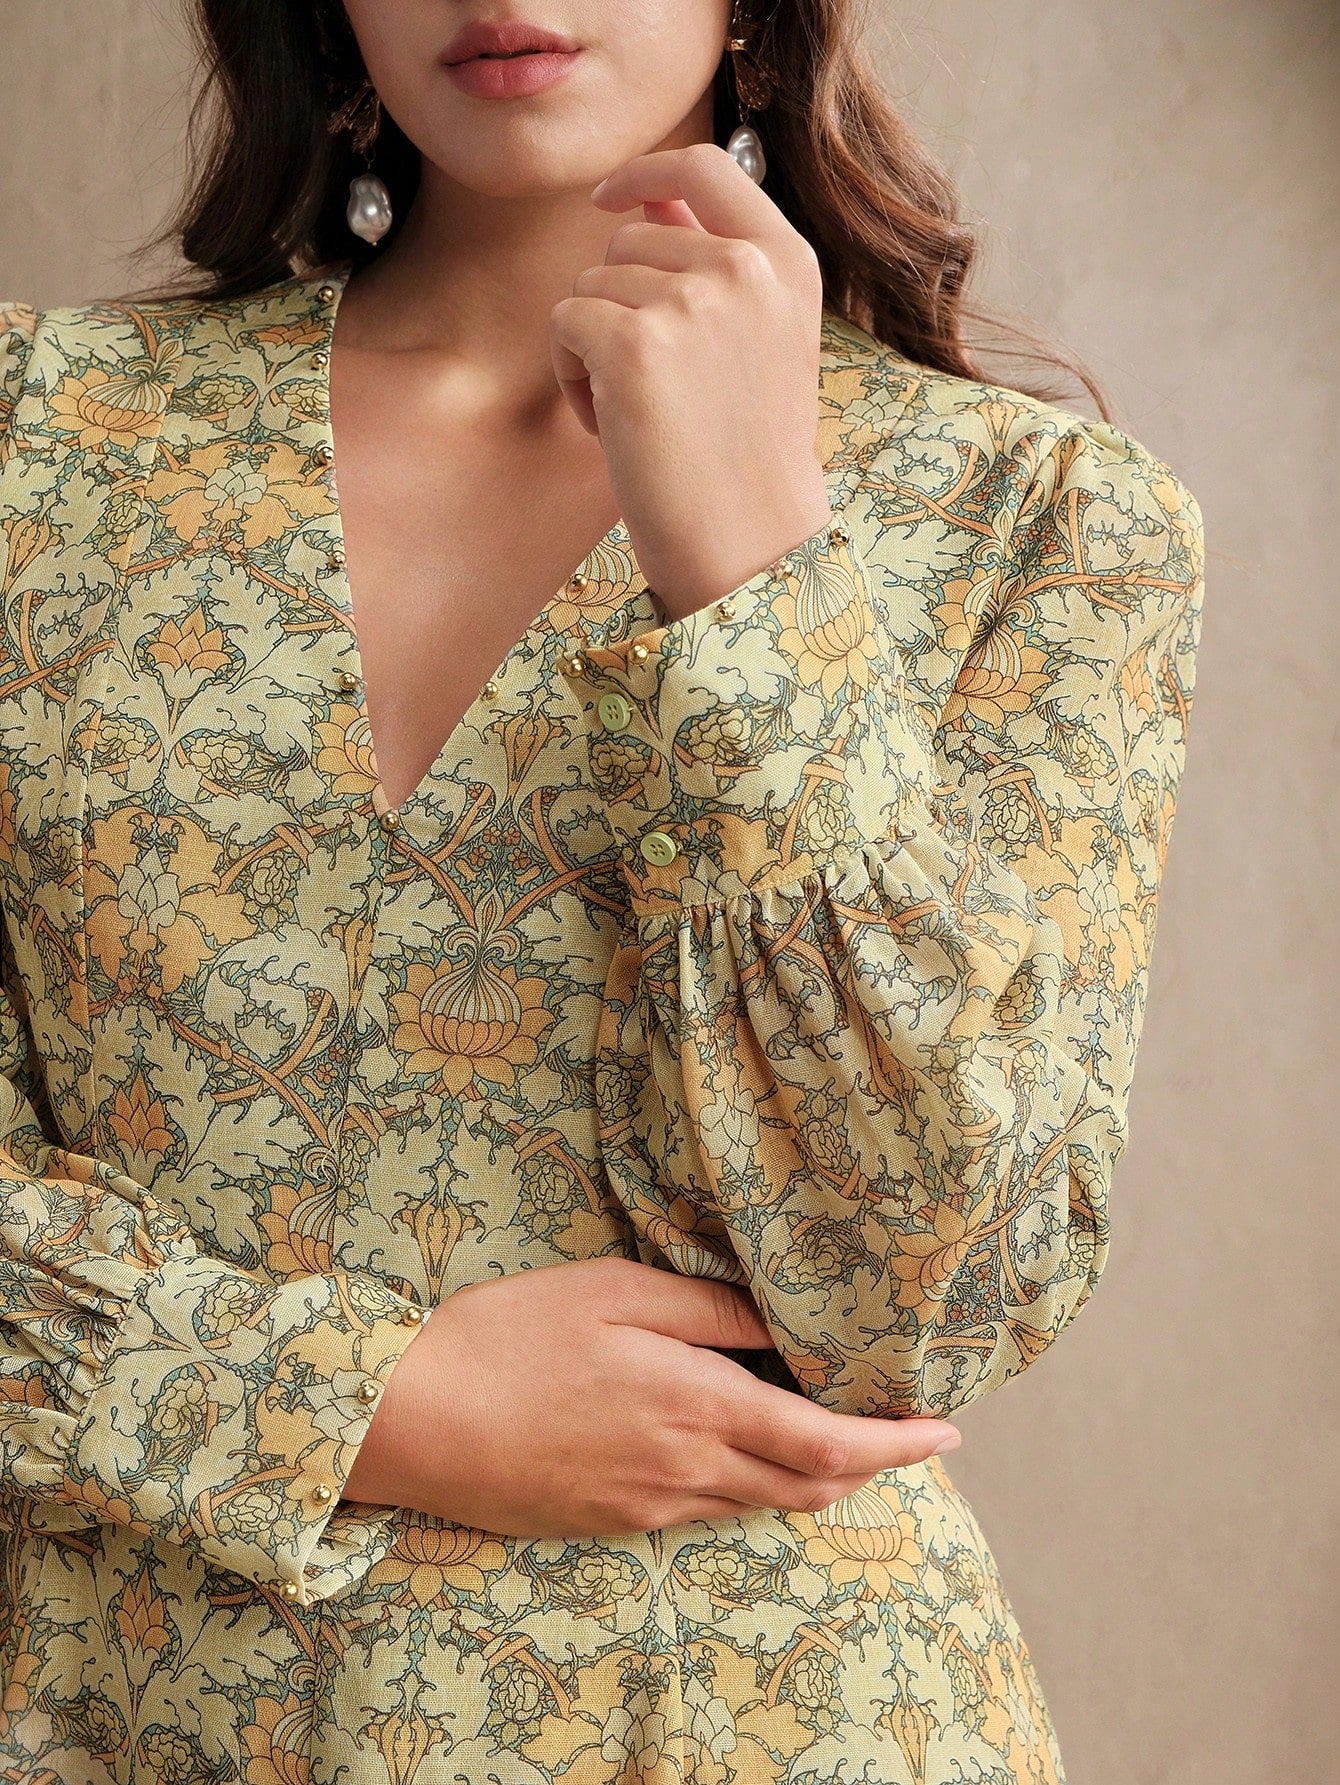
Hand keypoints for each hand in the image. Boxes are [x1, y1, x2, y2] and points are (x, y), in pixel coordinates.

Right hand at [341, 1257, 961, 1536]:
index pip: (827, 1443)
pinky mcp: (610, 1522)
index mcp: (696, 1408)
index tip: (945, 1433)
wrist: (412, 1420)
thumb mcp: (616, 1294)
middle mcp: (685, 1472)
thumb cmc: (511, 1337)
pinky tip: (732, 1447)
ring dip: (810, 1476)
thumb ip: (711, 1310)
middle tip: (901, 1431)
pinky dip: (747, 1484)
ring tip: (831, 1434)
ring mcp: (647, 1507)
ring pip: (757, 1504)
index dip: (896, 1444)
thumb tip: (783, 1324)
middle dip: (867, 1465)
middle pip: (806, 1486)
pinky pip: (704, 1511)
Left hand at [549, 142, 834, 622]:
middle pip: (630, 239)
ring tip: (640, 411)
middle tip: (650, 384)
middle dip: (618, 303)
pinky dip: (570, 375)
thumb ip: (713, 262)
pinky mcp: (634, 345)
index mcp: (787, 262)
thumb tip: (645, 197)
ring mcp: (690, 302)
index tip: (608, 198)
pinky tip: (612, 424)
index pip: (706, 166)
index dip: (645, 171)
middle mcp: (743, 270)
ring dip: (594, 348)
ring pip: (591, 284)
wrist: (749, 540)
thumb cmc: (746, 455)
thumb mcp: (761, 341)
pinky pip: (565, 322)